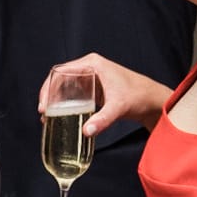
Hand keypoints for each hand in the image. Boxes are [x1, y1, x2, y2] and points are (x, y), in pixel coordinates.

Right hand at [39, 53, 169, 138]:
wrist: (153, 101)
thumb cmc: (139, 96)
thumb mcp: (118, 107)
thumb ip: (102, 119)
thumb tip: (86, 131)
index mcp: (92, 64)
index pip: (60, 72)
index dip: (48, 88)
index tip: (43, 105)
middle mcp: (89, 68)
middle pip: (60, 80)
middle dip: (49, 97)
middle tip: (44, 114)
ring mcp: (92, 79)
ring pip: (66, 88)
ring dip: (56, 102)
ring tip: (49, 118)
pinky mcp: (95, 90)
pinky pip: (74, 95)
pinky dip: (66, 105)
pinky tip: (62, 117)